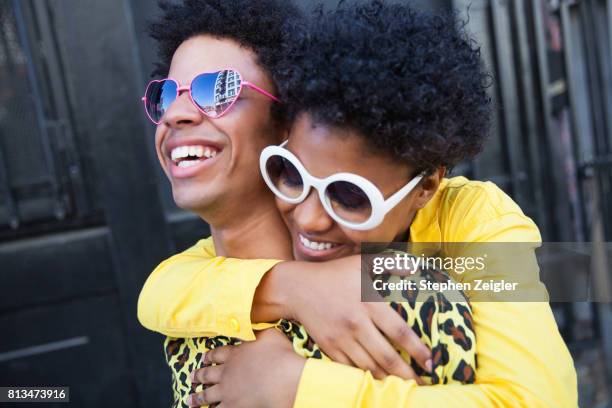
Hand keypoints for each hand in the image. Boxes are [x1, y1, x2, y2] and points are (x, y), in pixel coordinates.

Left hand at [187, 329, 304, 407]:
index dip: (209, 356)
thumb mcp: (270, 335)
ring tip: (190, 400)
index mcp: (234, 354)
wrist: (282, 380)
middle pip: (207, 374)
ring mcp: (227, 391)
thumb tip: (252, 324)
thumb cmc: (279, 356)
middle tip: (191, 377)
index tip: (203, 358)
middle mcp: (227, 372)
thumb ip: (258, 330)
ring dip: (197, 398)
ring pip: (207, 395)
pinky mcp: (233, 406)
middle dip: (198, 375)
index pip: (217, 354)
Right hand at [285, 255, 430, 380]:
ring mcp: (341, 338)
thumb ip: (390, 263)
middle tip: (423, 384)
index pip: (399, 332)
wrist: (298, 288)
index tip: (431, 361)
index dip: (417, 350)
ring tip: (405, 387)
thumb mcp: (362, 263)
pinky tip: (378, 380)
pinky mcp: (330, 347)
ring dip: (389, 379)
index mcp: (368, 302)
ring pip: (369, 367)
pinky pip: (351, 369)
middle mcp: (356, 323)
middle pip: (386, 356)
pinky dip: (366, 377)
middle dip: (408, 374)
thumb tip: (416, 266)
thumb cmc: (334, 274)